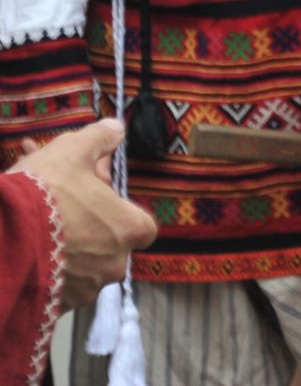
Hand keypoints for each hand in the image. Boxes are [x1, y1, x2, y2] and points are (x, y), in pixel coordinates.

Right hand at [10, 120, 157, 310]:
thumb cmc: (44, 193)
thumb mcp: (72, 151)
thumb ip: (99, 139)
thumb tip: (116, 128)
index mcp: (129, 230)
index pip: (142, 225)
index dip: (119, 209)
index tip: (95, 197)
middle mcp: (113, 265)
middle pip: (107, 241)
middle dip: (86, 223)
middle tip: (59, 202)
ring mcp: (83, 290)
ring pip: (78, 262)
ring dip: (63, 242)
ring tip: (35, 217)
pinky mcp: (53, 306)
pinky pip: (54, 282)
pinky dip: (43, 263)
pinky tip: (24, 239)